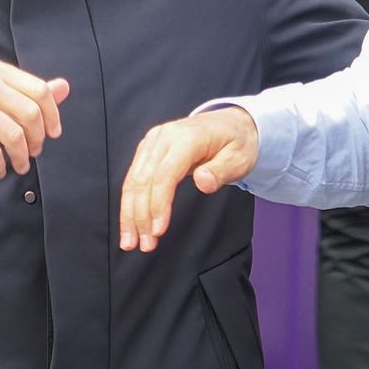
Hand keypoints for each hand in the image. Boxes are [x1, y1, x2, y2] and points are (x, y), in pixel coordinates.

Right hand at [0, 59, 70, 178]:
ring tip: (19, 164)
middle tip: (35, 152)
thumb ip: (29, 92)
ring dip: (21, 156)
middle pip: (30, 115)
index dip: (53, 115)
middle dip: (37, 139)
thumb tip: (64, 86)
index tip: (53, 133)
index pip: (39, 90)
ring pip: (14, 136)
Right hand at [118, 107, 259, 251]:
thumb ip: (221, 171)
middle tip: (144, 245)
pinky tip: (130, 223)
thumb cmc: (236, 142)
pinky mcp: (148, 150)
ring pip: (132, 180)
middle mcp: (163, 137)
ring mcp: (153, 142)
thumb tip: (203, 183)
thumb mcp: (239, 158)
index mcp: (186, 138)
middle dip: (140, 216)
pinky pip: (133, 177)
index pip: (165, 174)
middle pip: (143, 179)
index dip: (158, 204)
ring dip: (129, 213)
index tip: (158, 230)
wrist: (230, 123)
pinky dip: (130, 203)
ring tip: (130, 242)